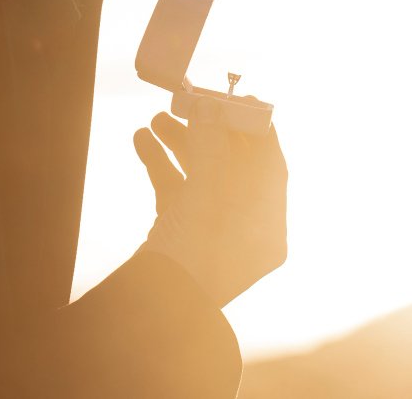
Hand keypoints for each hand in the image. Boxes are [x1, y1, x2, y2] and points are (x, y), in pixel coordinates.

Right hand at [133, 98, 287, 306]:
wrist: (152, 312)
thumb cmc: (195, 253)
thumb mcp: (209, 191)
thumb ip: (212, 144)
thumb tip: (210, 107)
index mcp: (267, 224)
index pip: (269, 164)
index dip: (254, 128)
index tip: (236, 99)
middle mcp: (245, 230)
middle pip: (232, 166)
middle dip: (207, 132)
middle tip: (186, 103)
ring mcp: (212, 235)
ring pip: (200, 178)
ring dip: (180, 145)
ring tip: (157, 120)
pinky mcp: (182, 239)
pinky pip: (177, 194)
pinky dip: (162, 166)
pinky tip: (142, 141)